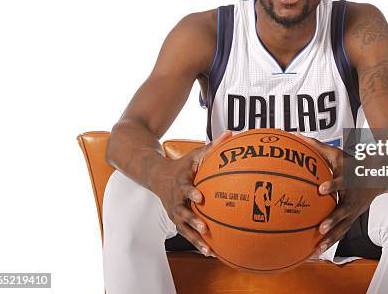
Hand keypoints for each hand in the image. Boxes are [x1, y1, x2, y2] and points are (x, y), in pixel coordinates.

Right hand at [149, 130, 232, 256]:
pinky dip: (197, 244)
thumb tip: (231, 133)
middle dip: (192, 221)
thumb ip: (212, 146)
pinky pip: (187, 235)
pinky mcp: (176, 221)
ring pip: (184, 229)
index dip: (191, 192)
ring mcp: (174, 212)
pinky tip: (211, 253)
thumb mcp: (194, 154)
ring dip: (195, 240)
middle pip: (182, 212)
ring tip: (208, 250)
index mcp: (180, 183)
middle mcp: (175, 200)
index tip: (200, 197)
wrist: (156, 176)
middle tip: (204, 228)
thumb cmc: (181, 165)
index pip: (185, 188)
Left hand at [297, 134, 385, 254]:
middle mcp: (353, 197)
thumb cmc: (353, 164)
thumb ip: (316, 147)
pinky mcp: (352, 220)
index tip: (321, 189)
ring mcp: (354, 211)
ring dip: (332, 238)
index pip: (342, 183)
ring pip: (343, 227)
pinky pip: (341, 233)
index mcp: (349, 180)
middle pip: (344, 211)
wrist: (379, 177)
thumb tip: (296, 136)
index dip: (333, 185)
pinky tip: (316, 252)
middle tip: (321, 228)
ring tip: (318, 248)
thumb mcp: (337, 154)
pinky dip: (330, 242)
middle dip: (333, 220)